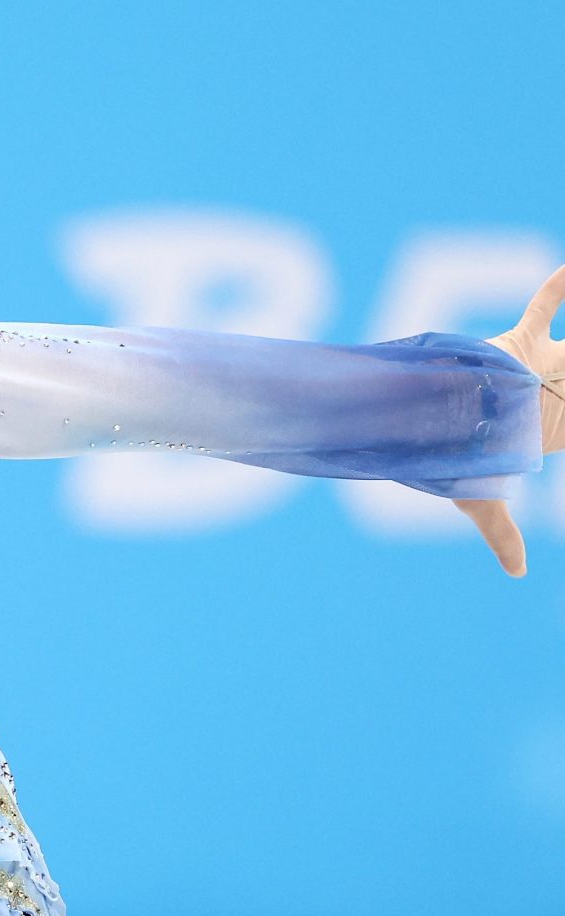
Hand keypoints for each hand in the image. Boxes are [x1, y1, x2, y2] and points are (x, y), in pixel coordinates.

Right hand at [455, 262, 564, 576]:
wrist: (420, 424)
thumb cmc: (447, 462)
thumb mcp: (482, 502)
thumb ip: (502, 534)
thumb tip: (519, 575)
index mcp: (540, 427)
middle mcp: (539, 393)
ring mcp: (530, 364)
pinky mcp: (516, 341)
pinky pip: (544, 306)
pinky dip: (560, 284)